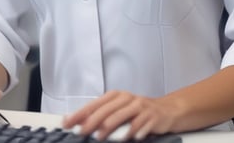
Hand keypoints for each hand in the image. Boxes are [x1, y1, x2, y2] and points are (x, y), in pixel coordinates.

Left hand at [63, 90, 178, 140]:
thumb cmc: (139, 111)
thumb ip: (102, 116)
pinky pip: (140, 123)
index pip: (94, 104)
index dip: (80, 114)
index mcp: (116, 96)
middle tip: (81, 131)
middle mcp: (127, 98)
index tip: (68, 122)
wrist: (166, 110)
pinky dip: (133, 130)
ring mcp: (140, 106)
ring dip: (109, 127)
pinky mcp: (151, 115)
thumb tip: (81, 124)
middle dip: (91, 121)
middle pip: (106, 110)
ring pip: (121, 115)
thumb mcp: (119, 111)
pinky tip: (127, 137)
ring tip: (100, 136)